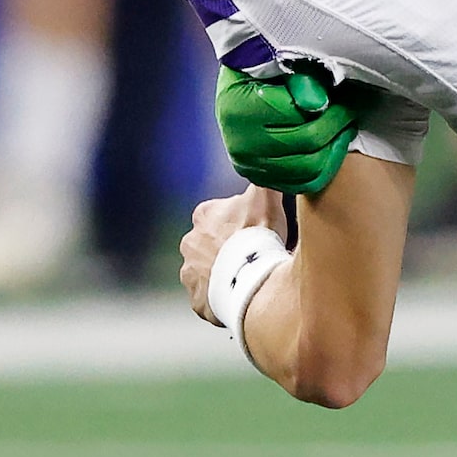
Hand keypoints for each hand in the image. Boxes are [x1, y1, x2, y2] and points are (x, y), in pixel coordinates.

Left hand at [181, 185, 287, 319]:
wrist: (249, 282)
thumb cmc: (256, 237)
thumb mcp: (265, 197)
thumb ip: (264, 177)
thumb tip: (266, 157)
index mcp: (204, 215)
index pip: (221, 213)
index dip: (241, 220)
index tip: (257, 228)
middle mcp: (190, 242)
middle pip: (213, 242)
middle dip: (229, 247)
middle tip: (255, 254)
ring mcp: (190, 273)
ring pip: (210, 270)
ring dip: (226, 272)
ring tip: (250, 277)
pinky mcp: (196, 299)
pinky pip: (210, 296)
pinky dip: (223, 295)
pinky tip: (242, 294)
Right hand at [216, 65, 357, 193]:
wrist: (240, 88)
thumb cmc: (264, 72)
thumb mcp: (279, 64)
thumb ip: (300, 80)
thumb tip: (317, 103)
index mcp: (240, 109)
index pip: (299, 115)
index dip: (330, 108)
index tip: (345, 100)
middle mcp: (240, 142)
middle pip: (309, 143)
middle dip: (337, 127)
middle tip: (349, 113)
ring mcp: (249, 165)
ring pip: (310, 169)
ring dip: (335, 148)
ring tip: (343, 130)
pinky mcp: (260, 178)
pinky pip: (303, 183)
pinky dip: (324, 167)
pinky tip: (331, 148)